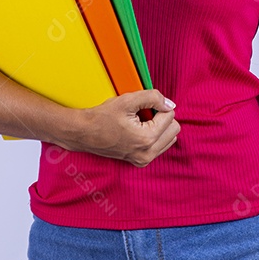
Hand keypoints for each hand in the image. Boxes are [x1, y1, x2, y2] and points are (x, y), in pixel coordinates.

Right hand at [61, 89, 179, 166]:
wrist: (84, 133)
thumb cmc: (102, 116)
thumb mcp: (127, 100)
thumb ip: (153, 98)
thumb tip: (170, 104)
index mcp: (146, 139)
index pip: (170, 116)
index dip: (158, 106)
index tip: (142, 107)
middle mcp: (147, 153)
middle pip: (174, 129)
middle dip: (162, 118)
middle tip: (143, 114)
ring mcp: (144, 160)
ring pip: (170, 138)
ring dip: (160, 127)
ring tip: (140, 123)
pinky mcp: (140, 162)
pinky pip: (161, 146)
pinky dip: (155, 136)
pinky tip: (139, 130)